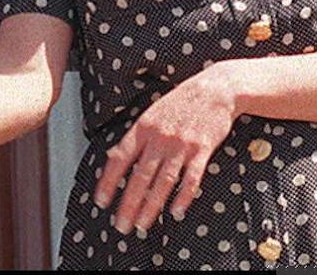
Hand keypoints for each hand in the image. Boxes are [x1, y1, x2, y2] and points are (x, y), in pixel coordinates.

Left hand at [93, 66, 238, 234]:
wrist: (215, 89)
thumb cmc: (181, 102)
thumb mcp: (152, 113)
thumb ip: (136, 136)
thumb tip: (115, 156)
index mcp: (143, 128)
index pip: (119, 158)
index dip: (108, 181)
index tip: (101, 201)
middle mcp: (159, 137)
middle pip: (140, 176)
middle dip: (128, 204)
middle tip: (121, 226)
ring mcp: (181, 145)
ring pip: (163, 182)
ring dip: (151, 206)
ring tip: (142, 225)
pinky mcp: (202, 150)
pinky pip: (191, 178)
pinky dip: (183, 196)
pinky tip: (176, 212)